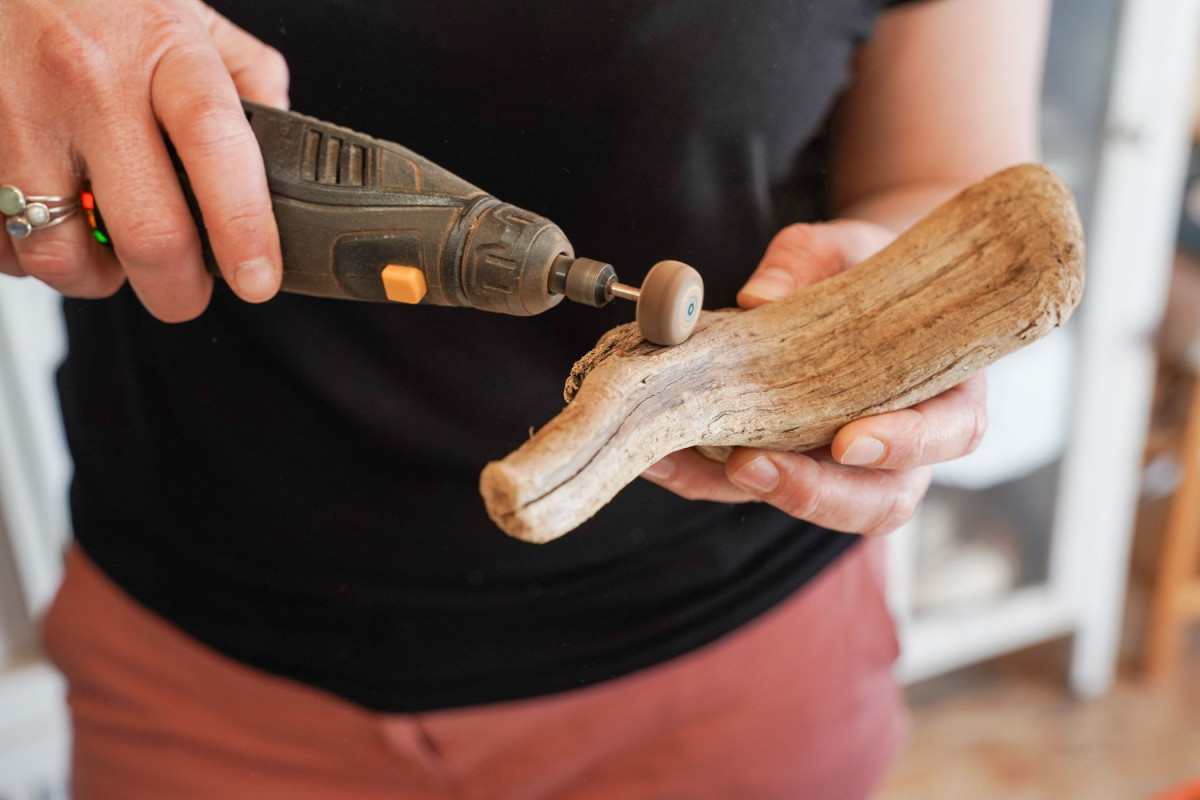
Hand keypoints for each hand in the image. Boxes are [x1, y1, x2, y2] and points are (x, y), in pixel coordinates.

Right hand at [0, 0, 288, 320]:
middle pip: (148, 231)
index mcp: (161, 48)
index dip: (244, 228)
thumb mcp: (185, 11)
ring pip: (63, 253)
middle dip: (177, 290)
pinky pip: (2, 241)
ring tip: (107, 253)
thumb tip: (284, 145)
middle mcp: (87, 80)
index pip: (217, 149)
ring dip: (95, 277)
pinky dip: (30, 252)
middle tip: (185, 291)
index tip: (258, 278)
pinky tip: (46, 220)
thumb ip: (245, 74)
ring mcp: (17, 112)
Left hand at [641, 220, 987, 536]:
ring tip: (686, 461)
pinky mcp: (793, 466)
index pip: (950, 432)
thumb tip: (759, 297)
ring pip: (816, 508)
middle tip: (748, 466)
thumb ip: (809, 262)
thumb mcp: (845, 245)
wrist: (848, 280)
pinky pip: (754, 487)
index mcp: (946, 386)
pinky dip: (703, 479)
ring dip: (752, 494)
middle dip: (815, 493)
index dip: (907, 444)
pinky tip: (660, 460)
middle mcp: (906, 441)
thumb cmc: (864, 265)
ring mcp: (848, 465)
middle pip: (883, 499)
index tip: (850, 442)